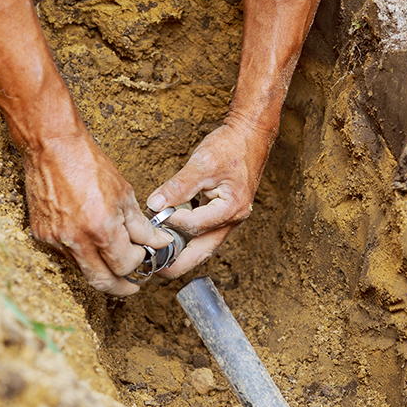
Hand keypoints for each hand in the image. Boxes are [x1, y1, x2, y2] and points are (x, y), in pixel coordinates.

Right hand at [23, 129, 172, 295]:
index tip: (144, 255)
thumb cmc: (89, 165)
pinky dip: (82, 255)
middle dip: (121, 287)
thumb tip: (159, 243)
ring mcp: (56, 240)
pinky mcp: (41, 235)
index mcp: (101, 229)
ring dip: (101, 270)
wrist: (52, 147)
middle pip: (102, 282)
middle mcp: (76, 240)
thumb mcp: (124, 194)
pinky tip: (91, 242)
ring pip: (83, 271)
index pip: (125, 266)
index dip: (138, 262)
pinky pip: (66, 256)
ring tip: (114, 260)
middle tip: (133, 286)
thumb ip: (141, 226)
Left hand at [146, 118, 273, 277]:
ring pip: (204, 244)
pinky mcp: (223, 213)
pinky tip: (171, 237)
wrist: (250, 135)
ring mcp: (229, 218)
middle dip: (180, 263)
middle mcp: (233, 218)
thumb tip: (155, 204)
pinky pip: (204, 232)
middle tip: (157, 272)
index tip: (158, 214)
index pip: (197, 225)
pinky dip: (188, 237)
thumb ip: (178, 186)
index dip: (175, 221)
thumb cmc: (231, 146)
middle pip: (204, 251)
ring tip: (161, 260)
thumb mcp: (202, 164)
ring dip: (184, 253)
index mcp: (231, 208)